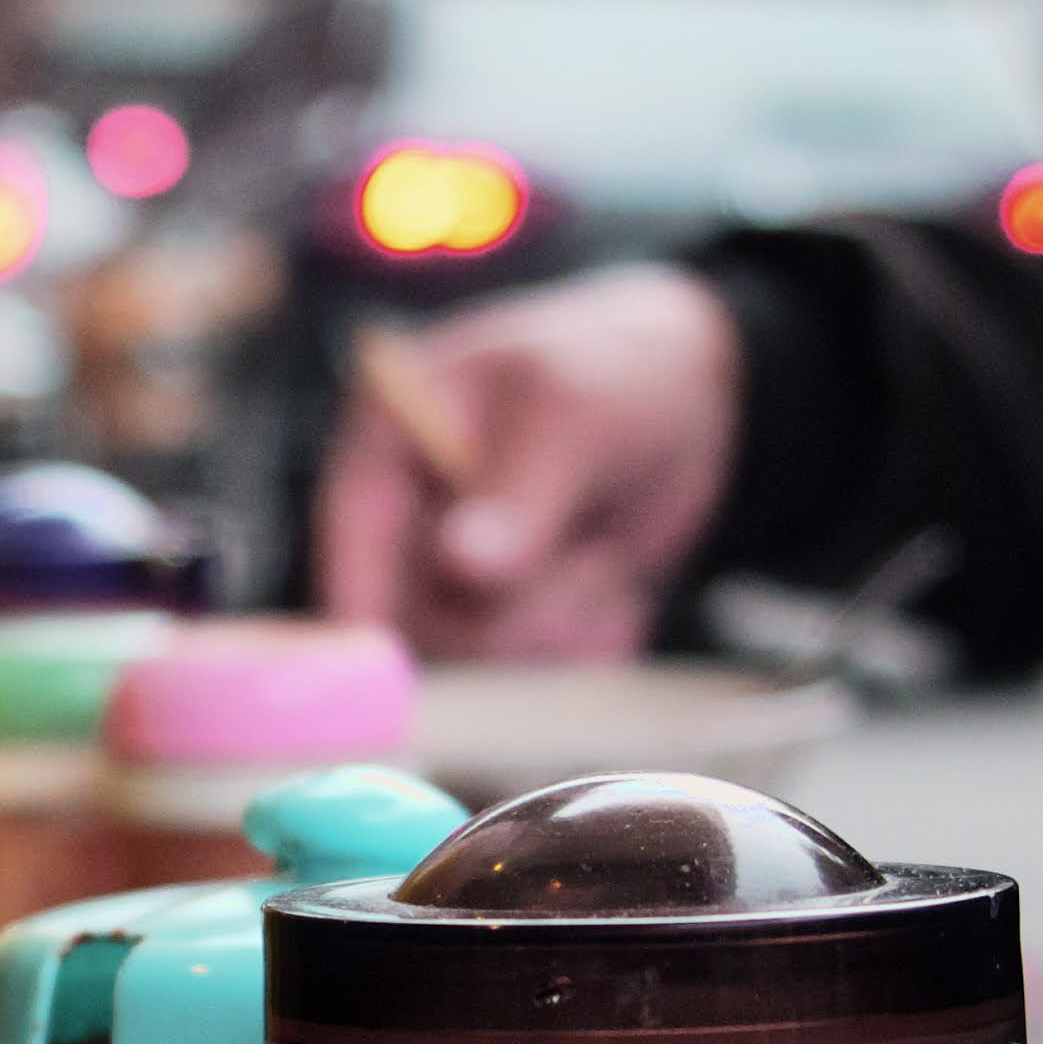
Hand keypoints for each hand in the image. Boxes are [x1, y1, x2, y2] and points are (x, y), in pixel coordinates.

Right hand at [319, 268, 741, 658]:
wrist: (691, 397)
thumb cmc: (618, 370)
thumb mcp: (572, 416)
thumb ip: (518, 493)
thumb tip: (464, 567)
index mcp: (393, 434)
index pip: (351, 531)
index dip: (365, 606)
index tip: (400, 671)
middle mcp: (411, 511)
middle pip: (418, 616)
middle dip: (511, 613)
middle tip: (589, 565)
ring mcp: (457, 571)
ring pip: (479, 655)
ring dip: (556, 625)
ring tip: (606, 559)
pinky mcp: (510, 614)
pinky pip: (530, 673)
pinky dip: (583, 648)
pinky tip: (619, 595)